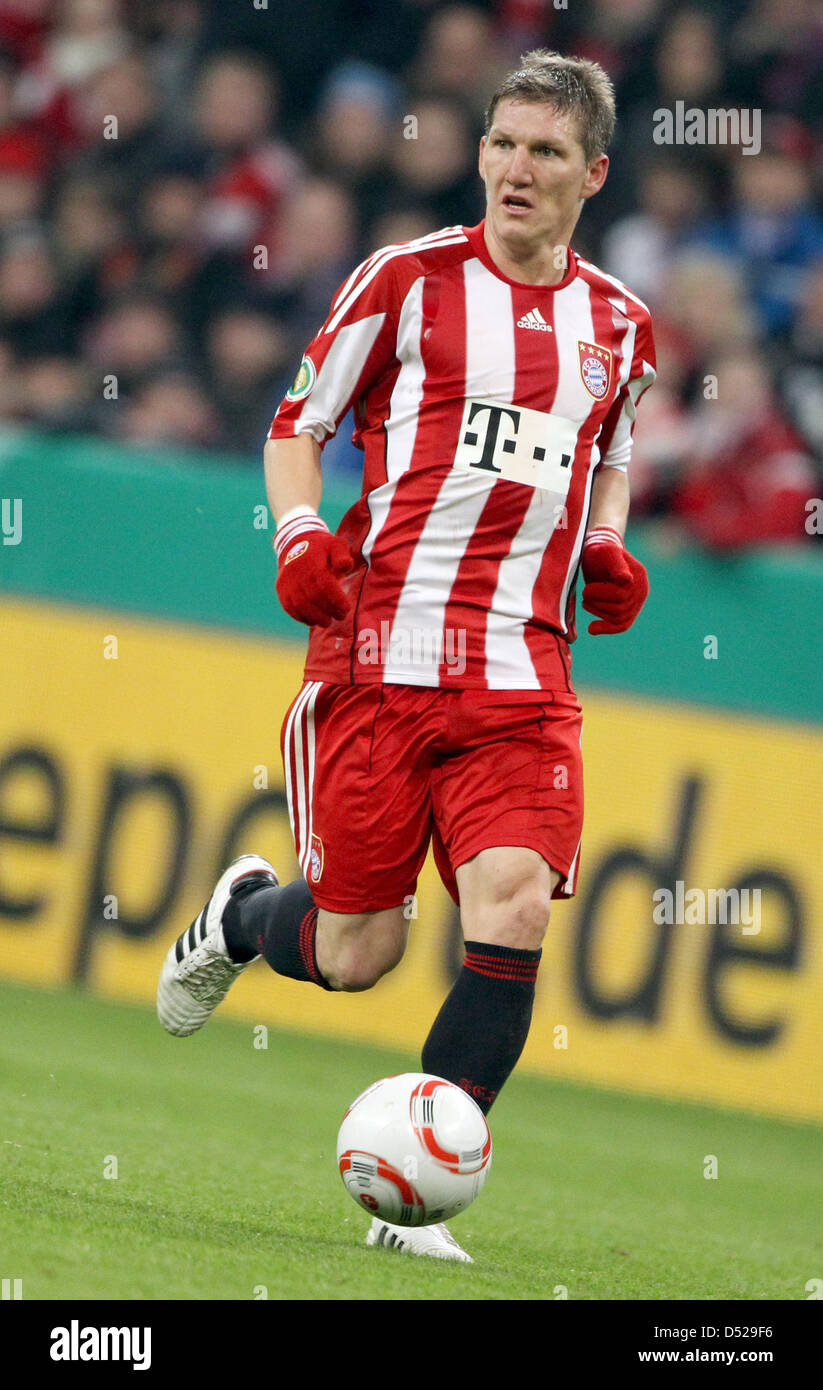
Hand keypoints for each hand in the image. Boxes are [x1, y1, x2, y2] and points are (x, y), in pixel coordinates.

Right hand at [274, 509, 353, 626]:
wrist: (294, 544)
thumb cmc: (321, 548)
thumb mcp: (335, 544)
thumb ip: (342, 554)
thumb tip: (344, 566)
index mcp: (313, 563)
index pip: (325, 586)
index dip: (337, 600)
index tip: (347, 608)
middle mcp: (297, 574)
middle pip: (314, 598)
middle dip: (329, 610)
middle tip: (340, 616)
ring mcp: (287, 583)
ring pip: (301, 606)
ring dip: (316, 618)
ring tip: (327, 622)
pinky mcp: (282, 591)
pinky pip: (291, 609)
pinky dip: (303, 617)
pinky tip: (314, 620)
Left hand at [581, 525, 648, 634]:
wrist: (599, 556)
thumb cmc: (600, 552)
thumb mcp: (606, 552)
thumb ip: (616, 565)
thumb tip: (626, 579)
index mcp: (638, 575)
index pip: (620, 595)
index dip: (600, 595)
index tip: (587, 588)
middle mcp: (642, 590)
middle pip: (619, 609)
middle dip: (597, 604)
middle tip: (585, 593)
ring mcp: (637, 602)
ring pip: (618, 618)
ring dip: (598, 612)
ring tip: (586, 601)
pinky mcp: (629, 611)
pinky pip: (621, 626)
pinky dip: (607, 629)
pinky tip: (591, 629)